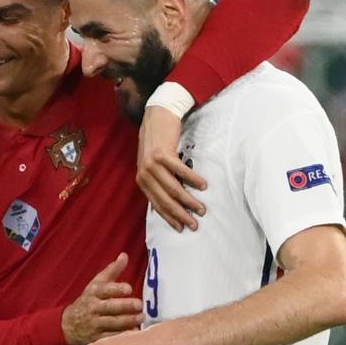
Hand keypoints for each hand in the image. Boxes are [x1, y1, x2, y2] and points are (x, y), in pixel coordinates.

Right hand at [61, 253, 143, 344]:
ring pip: (112, 323)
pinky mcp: (96, 339)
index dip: (116, 289)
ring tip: (141, 317)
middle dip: (125, 306)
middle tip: (139, 304)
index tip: (129, 288)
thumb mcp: (97, 284)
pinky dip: (122, 336)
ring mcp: (94, 324)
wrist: (69, 325)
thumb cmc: (88, 300)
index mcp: (93, 292)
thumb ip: (112, 270)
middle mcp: (93, 308)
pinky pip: (110, 338)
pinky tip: (134, 333)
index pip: (104, 290)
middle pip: (109, 307)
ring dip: (127, 321)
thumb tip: (125, 255)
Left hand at [136, 106, 206, 231]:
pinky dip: (193, 179)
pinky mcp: (162, 154)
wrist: (156, 116)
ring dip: (189, 201)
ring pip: (173, 188)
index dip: (169, 218)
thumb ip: (157, 182)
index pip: (157, 204)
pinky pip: (180, 171)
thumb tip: (167, 204)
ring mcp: (152, 164)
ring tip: (201, 208)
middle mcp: (145, 174)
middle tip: (195, 224)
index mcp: (142, 180)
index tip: (181, 228)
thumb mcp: (151, 164)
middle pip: (165, 200)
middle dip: (181, 214)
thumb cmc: (157, 142)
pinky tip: (203, 186)